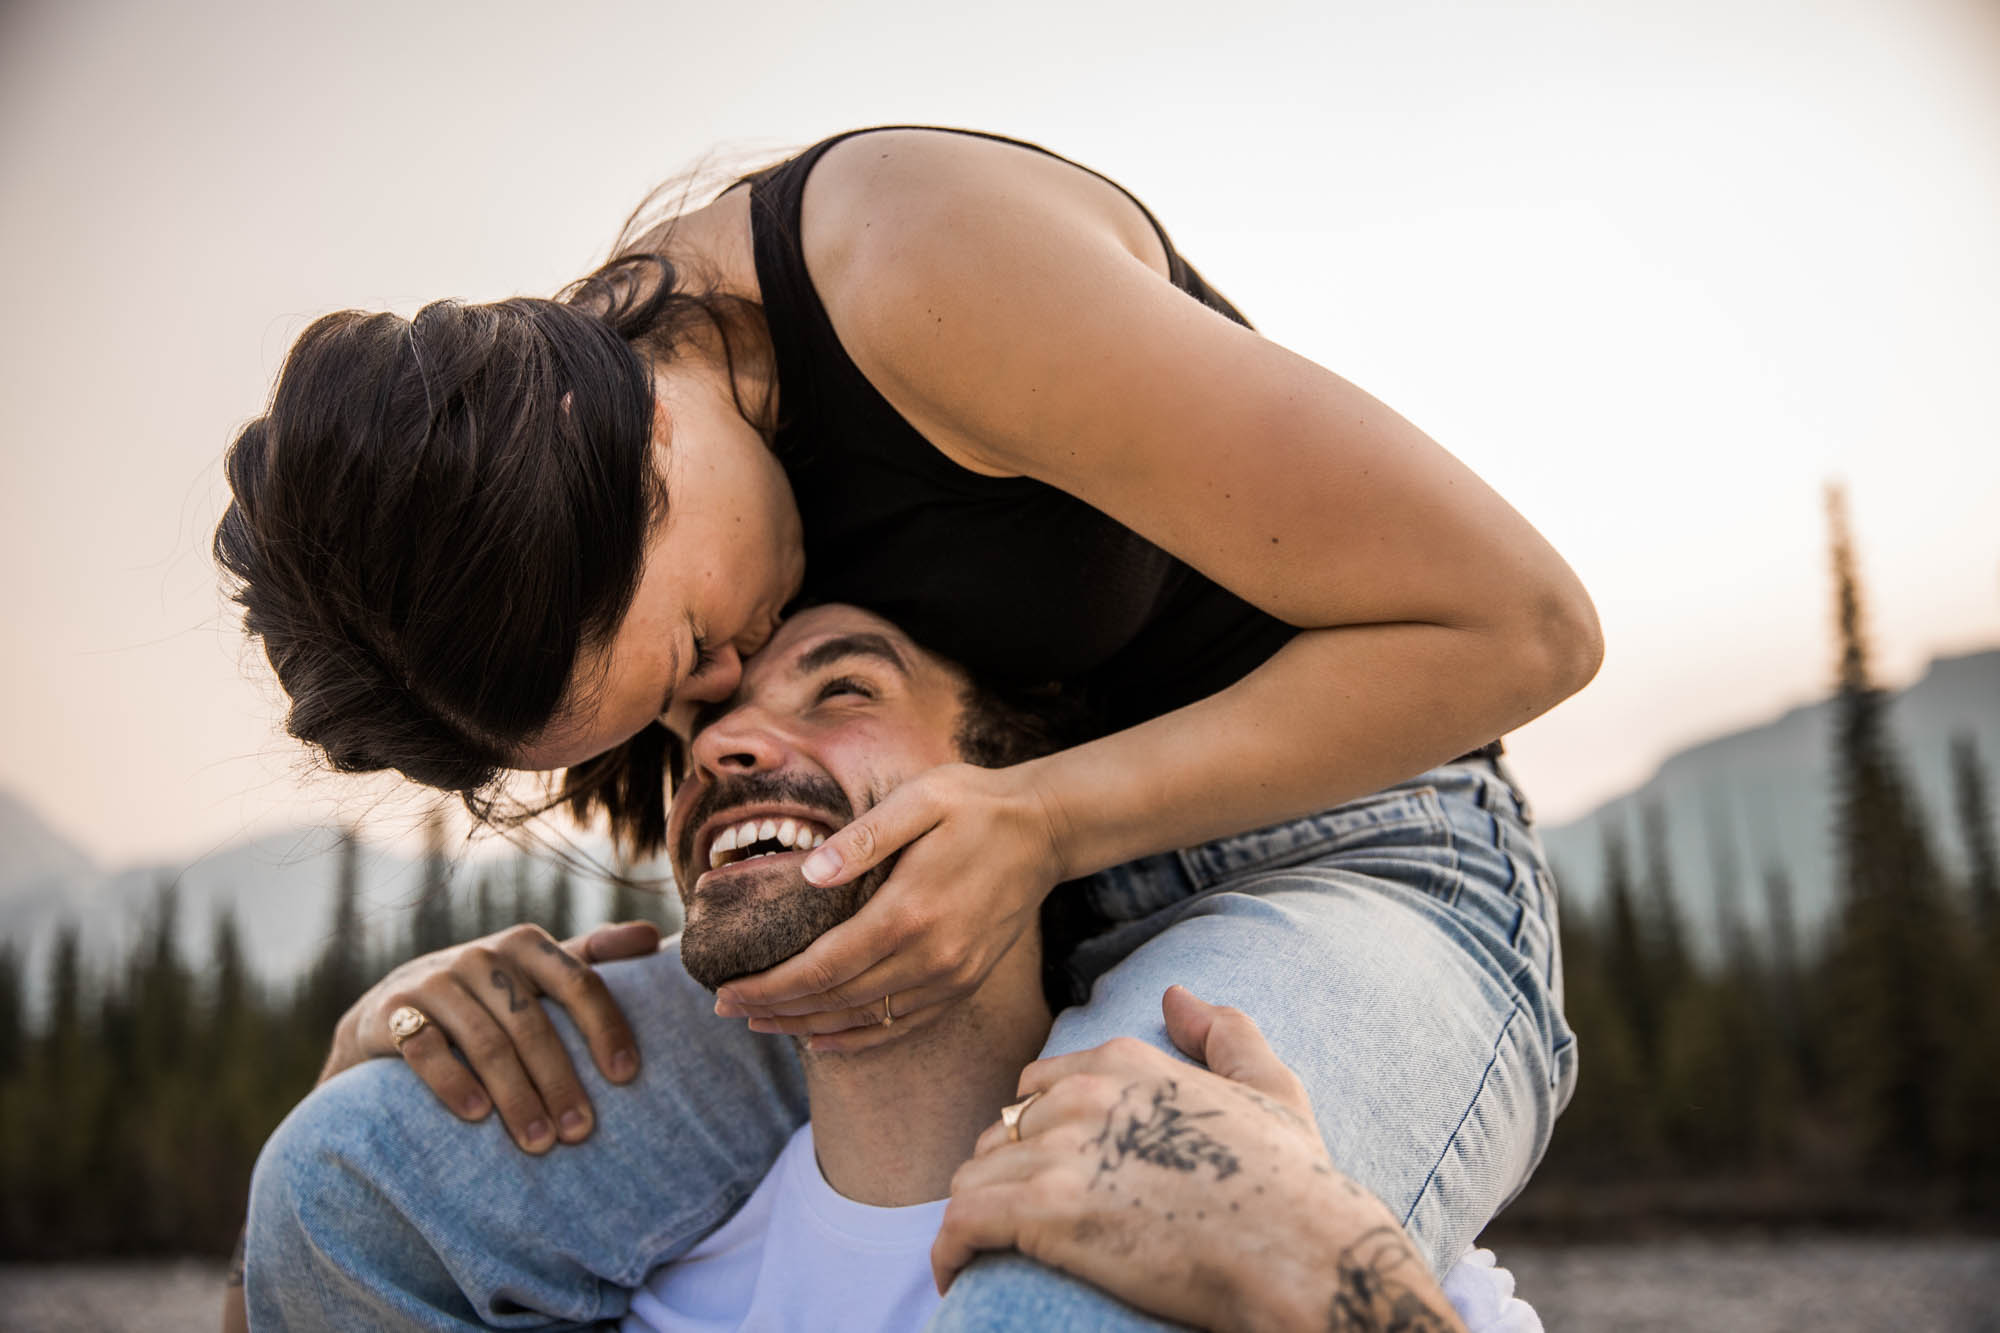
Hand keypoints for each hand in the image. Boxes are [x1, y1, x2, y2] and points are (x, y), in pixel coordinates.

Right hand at [320, 920, 659, 1152]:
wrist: (387, 1013)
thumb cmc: (484, 997)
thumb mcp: (534, 972)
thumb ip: (591, 954)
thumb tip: (652, 937)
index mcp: (526, 945)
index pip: (579, 982)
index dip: (604, 1028)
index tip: (626, 1077)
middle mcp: (481, 955)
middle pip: (532, 1022)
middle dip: (560, 1081)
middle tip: (580, 1133)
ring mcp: (435, 980)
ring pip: (485, 1041)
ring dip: (515, 1096)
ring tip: (538, 1143)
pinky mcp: (393, 1011)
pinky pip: (426, 1047)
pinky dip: (453, 1082)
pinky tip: (476, 1116)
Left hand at [712, 762, 1065, 1052]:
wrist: (1046, 830)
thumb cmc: (975, 805)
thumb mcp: (920, 799)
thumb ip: (865, 838)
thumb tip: (810, 874)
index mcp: (909, 911)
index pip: (823, 967)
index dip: (771, 986)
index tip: (728, 991)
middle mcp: (930, 956)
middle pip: (837, 1000)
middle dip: (776, 1009)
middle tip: (728, 1010)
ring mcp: (951, 976)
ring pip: (867, 1020)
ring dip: (809, 1027)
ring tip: (762, 1024)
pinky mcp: (964, 982)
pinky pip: (902, 1024)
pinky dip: (858, 1037)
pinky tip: (825, 1039)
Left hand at [932, 987, 1468, 1332]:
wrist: (1302, 1252)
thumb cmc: (1295, 1183)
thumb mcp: (1271, 1089)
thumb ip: (1225, 1034)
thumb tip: (1177, 993)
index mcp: (1127, 1061)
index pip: (1038, 1084)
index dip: (1035, 1129)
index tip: (1042, 1170)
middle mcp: (1085, 1094)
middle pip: (1002, 1130)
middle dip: (1004, 1172)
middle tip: (1018, 1220)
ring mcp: (1061, 1152)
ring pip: (974, 1175)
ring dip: (978, 1214)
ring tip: (990, 1251)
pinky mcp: (1043, 1213)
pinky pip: (962, 1224)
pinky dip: (951, 1252)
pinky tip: (956, 1275)